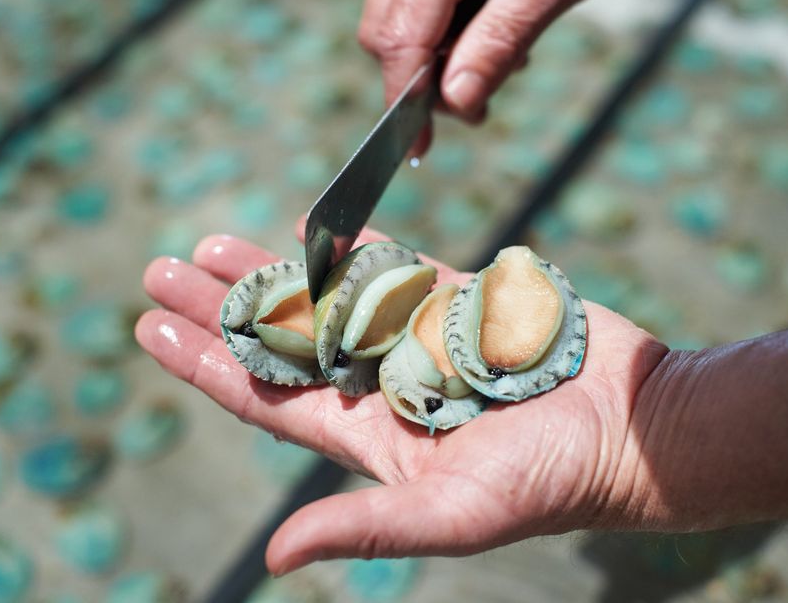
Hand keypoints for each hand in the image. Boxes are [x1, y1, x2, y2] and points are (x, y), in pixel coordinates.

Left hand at [135, 226, 668, 573]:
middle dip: (218, 306)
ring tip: (209, 244)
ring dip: (267, 271)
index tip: (152, 327)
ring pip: (324, 297)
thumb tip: (276, 556)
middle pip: (279, 338)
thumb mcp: (453, 514)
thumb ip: (364, 526)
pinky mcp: (459, 301)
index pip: (263, 395)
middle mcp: (380, 384)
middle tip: (159, 271)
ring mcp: (416, 338)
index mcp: (366, 435)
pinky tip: (302, 231)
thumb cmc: (551, 480)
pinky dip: (348, 250)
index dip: (205, 362)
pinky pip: (390, 268)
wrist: (635, 426)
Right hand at [359, 0, 615, 153]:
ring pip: (398, 23)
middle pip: (386, 34)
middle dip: (424, 80)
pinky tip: (490, 29)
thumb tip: (456, 102)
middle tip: (480, 101)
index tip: (417, 148)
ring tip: (503, 56)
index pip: (400, 39)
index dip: (406, 100)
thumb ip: (499, 43)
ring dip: (439, 59)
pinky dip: (447, 32)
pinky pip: (419, 5)